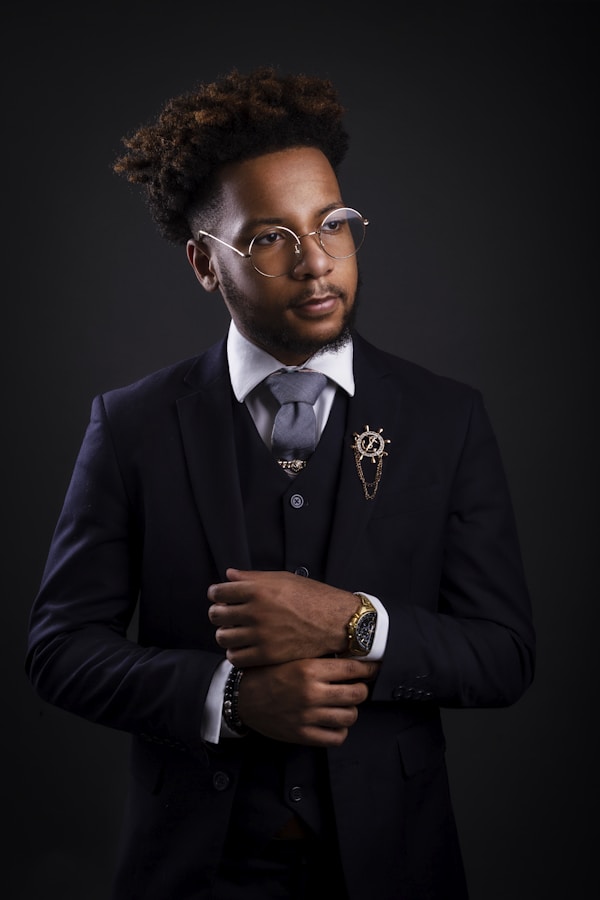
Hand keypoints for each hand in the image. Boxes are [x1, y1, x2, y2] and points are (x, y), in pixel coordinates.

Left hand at [207, 568, 357, 665]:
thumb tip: (229, 575)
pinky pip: (236, 657)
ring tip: (236, 631)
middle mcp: (256, 612)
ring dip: (226, 634)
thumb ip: (253, 578)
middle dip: (219, 613)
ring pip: (223, 637)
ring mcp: (261, 635)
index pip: (219, 592)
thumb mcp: (283, 578)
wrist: (337, 622)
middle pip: (216, 615)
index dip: (216, 594)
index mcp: (258, 590)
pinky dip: (236, 652)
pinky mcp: (268, 655)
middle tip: (227, 614)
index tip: (220, 597)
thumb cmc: (313, 597)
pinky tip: (244, 646)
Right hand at [237, 657, 379, 745]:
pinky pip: (336, 737)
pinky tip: (333, 721)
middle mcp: (312, 693)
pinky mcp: (303, 734)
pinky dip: (340, 730)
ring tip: (344, 704)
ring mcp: (308, 716)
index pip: (353, 669)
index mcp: (309, 669)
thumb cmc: (266, 673)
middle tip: (356, 686)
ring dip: (351, 709)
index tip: (371, 668)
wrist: (241, 697)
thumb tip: (349, 655)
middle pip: (358, 693)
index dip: (368, 668)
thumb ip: (318, 657)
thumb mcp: (291, 656)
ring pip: (350, 716)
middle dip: (361, 689)